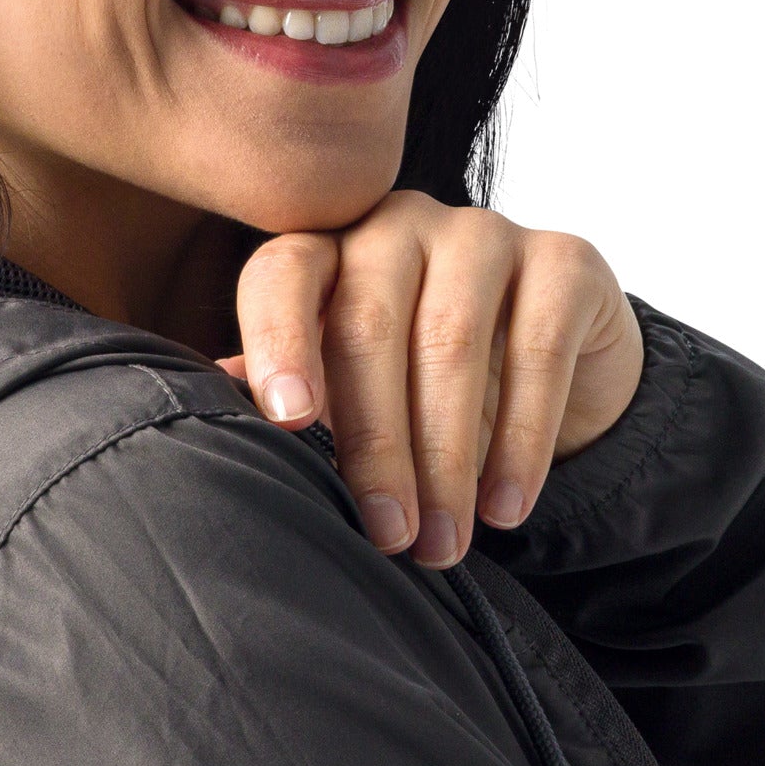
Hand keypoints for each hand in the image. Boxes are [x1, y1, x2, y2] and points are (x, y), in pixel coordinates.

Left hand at [214, 191, 643, 569]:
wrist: (557, 371)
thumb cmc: (421, 383)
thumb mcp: (350, 390)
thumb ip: (289, 395)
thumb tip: (200, 421)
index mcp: (328, 248)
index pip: (283, 274)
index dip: (279, 340)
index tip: (289, 422)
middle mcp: (397, 223)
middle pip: (369, 322)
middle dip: (374, 442)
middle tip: (385, 535)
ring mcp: (483, 232)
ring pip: (451, 339)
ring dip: (445, 456)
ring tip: (442, 542)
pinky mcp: (564, 260)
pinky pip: (538, 349)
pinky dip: (521, 440)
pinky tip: (505, 507)